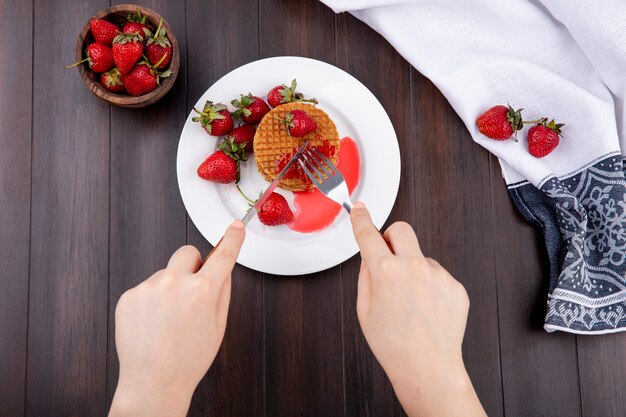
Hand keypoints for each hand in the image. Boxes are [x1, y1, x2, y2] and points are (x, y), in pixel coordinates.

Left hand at [108, 220, 244, 416]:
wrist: (153, 382)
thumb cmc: (188, 360)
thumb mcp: (218, 326)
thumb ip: (222, 292)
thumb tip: (222, 270)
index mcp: (203, 291)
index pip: (223, 255)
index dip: (232, 239)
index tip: (235, 227)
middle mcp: (175, 283)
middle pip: (187, 253)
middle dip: (193, 265)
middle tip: (193, 290)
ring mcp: (149, 288)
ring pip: (166, 273)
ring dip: (170, 288)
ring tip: (168, 320)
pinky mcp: (129, 296)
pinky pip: (146, 287)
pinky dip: (151, 300)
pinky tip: (154, 323)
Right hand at [350, 202, 485, 416]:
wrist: (427, 367)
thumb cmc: (394, 345)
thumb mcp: (364, 310)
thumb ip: (366, 277)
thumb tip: (370, 258)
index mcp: (386, 272)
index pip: (369, 234)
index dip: (361, 218)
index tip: (359, 209)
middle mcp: (413, 267)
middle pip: (401, 229)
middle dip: (391, 236)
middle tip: (387, 255)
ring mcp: (438, 275)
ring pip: (420, 256)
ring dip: (412, 268)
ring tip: (410, 302)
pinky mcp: (455, 285)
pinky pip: (437, 274)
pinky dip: (429, 285)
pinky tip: (426, 308)